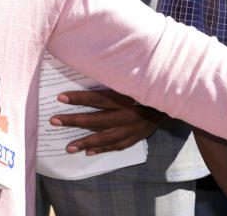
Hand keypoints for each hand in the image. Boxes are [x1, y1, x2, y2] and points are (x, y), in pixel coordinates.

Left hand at [49, 89, 165, 154]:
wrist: (172, 100)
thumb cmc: (148, 86)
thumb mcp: (132, 79)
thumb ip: (114, 79)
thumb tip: (89, 76)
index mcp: (125, 98)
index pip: (97, 98)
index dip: (78, 98)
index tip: (60, 97)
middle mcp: (127, 115)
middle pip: (96, 120)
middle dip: (73, 121)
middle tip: (54, 121)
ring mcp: (131, 129)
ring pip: (104, 138)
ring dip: (85, 142)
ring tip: (68, 147)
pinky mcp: (136, 137)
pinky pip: (117, 146)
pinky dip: (103, 149)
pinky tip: (89, 152)